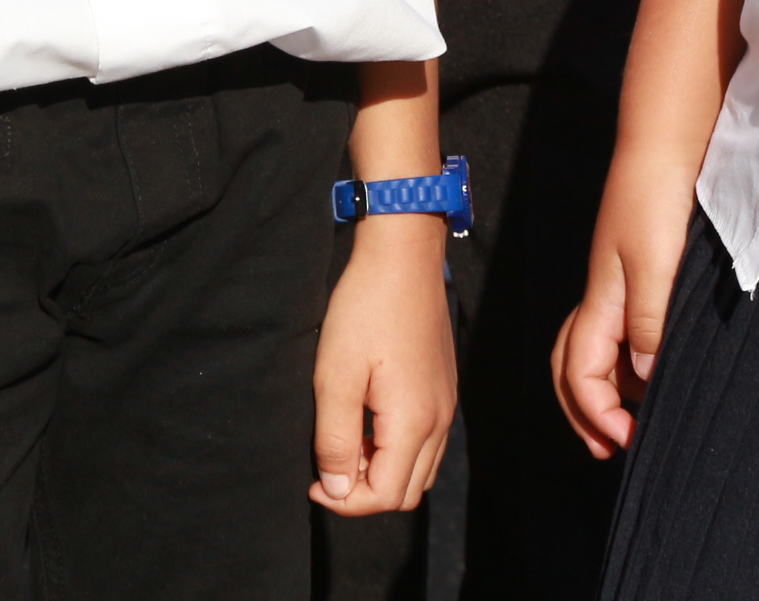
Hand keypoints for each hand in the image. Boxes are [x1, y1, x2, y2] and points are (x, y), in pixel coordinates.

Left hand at [312, 218, 457, 515]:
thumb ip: (337, 439)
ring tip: (344, 442)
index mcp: (415, 423)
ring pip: (420, 469)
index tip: (313, 482)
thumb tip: (338, 489)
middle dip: (365, 492)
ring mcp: (445, 405)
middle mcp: (439, 422)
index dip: (346, 501)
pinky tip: (366, 419)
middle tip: (327, 464)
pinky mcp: (443, 388)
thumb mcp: (336, 376)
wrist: (402, 257)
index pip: (386, 496)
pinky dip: (396, 449)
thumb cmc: (364, 311)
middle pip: (407, 491)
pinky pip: (426, 442)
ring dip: (381, 471)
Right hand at [553, 150, 693, 456]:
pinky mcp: (636, 272)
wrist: (665, 145)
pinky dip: (625, 362)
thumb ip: (650, 323)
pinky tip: (653, 367)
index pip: (580, 372)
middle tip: (610, 446)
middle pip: (571, 365)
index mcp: (602, 300)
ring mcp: (617, 284)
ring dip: (603, 390)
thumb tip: (642, 381)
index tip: (627, 441)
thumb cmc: (656, 199)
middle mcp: (604, 297)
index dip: (597, 413)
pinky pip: (617, 331)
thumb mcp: (657, 264)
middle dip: (583, 411)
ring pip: (591, 349)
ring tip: (633, 419)